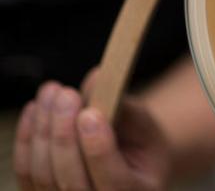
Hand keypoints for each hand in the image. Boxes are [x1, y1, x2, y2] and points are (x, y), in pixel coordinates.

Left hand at [14, 79, 172, 190]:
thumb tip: (94, 79)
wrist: (130, 161)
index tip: (90, 114)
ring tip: (51, 91)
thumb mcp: (143, 122)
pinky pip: (26, 173)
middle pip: (72, 181)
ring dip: (43, 130)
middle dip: (64, 135)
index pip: (114, 181)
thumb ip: (122, 105)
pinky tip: (35, 109)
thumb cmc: (141, 141)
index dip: (98, 149)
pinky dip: (26, 139)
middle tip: (66, 94)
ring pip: (44, 176)